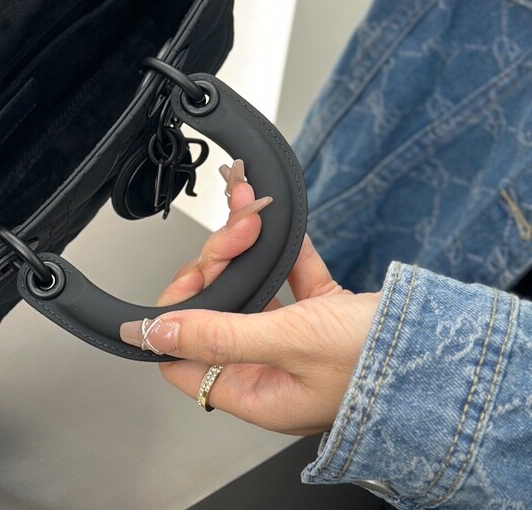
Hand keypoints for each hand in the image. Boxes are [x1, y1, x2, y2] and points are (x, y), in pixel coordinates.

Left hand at [120, 161, 380, 435]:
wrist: (449, 349)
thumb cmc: (378, 364)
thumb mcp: (288, 343)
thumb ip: (217, 335)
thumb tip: (153, 335)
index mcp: (257, 392)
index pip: (185, 359)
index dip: (176, 316)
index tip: (189, 276)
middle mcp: (271, 368)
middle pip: (215, 310)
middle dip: (218, 263)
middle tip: (235, 236)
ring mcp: (297, 339)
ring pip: (248, 286)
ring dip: (245, 246)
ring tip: (250, 211)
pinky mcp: (324, 313)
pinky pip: (288, 273)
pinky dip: (281, 246)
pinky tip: (274, 219)